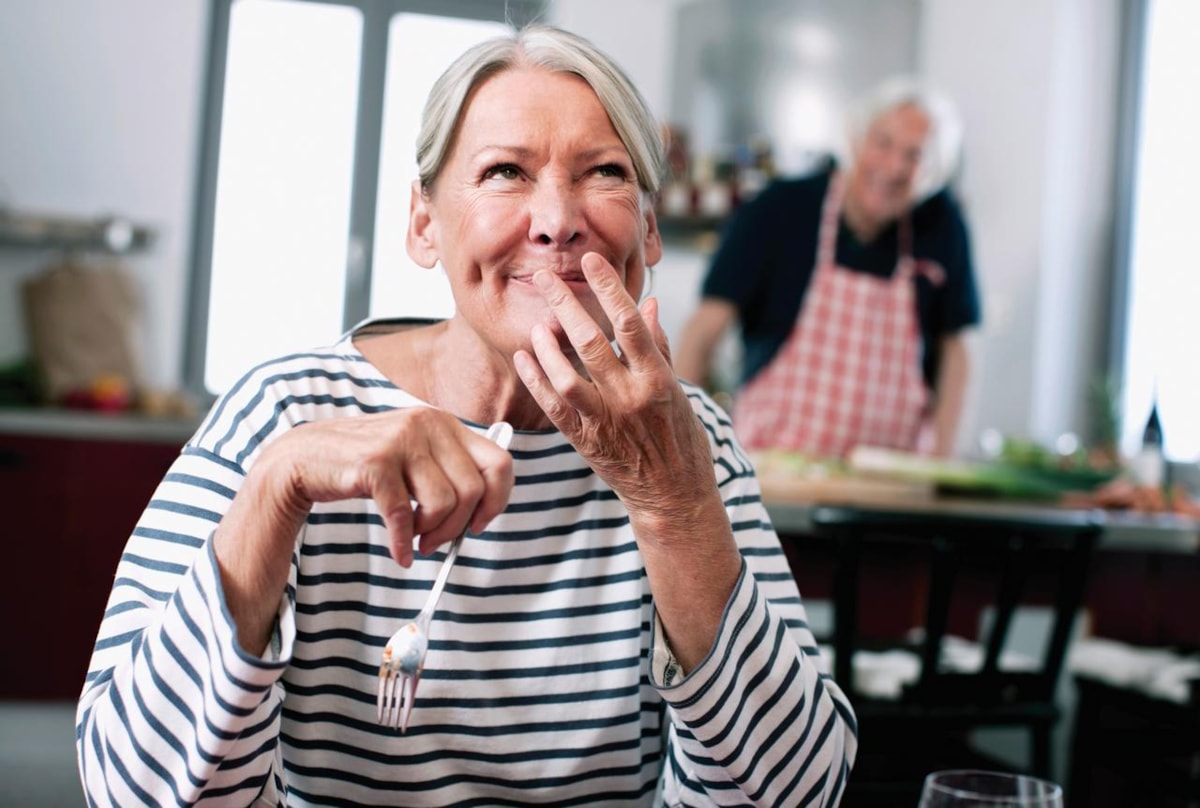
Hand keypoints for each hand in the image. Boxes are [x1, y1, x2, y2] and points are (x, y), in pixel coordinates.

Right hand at [214, 408, 512, 652]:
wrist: (303, 458)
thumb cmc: (365, 466)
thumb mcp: (414, 457)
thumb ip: (448, 472)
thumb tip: (483, 514)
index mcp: (445, 423)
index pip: (499, 462)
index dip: (497, 500)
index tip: (479, 524)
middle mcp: (428, 424)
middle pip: (473, 490)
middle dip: (459, 527)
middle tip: (437, 543)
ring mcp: (401, 441)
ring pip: (444, 504)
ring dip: (431, 534)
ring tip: (414, 540)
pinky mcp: (375, 463)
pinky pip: (405, 515)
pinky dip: (402, 543)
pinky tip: (399, 553)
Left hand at [513, 253, 717, 531]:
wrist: (673, 497)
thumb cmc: (681, 440)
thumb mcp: (679, 390)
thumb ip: (658, 347)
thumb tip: (647, 304)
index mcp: (658, 381)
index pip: (631, 324)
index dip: (610, 289)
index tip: (592, 260)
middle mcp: (631, 399)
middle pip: (591, 343)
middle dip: (566, 305)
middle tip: (545, 277)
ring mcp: (606, 422)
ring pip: (567, 376)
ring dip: (547, 346)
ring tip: (537, 323)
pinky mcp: (585, 442)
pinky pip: (554, 407)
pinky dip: (536, 380)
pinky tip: (525, 357)